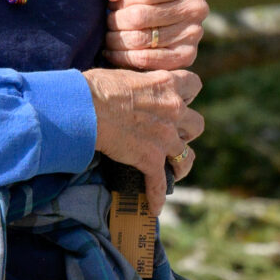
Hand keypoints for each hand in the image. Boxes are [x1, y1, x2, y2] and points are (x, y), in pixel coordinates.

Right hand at [90, 0, 211, 216]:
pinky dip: (157, 197)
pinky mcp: (150, 159)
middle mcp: (173, 109)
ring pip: (187, 155)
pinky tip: (154, 207)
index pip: (195, 84)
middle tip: (170, 132)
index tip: (175, 97)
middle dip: (186, 129)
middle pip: (197, 123)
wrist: (82, 107)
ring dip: (179, 161)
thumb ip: (137, 81)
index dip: (186, 93)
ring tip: (171, 167)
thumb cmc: (93, 85)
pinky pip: (160, 183)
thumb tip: (128, 82)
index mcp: (167, 83)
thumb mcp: (122, 72)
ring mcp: (164, 136)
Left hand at [103, 0, 207, 69]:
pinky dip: (123, 57)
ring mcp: (194, 34)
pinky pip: (147, 60)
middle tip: (108, 21)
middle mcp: (197, 8)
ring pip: (141, 39)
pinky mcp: (186, 57)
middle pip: (141, 17)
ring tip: (109, 35)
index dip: (123, 0)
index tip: (114, 2)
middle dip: (116, 20)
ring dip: (116, 39)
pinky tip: (112, 52)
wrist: (155, 13)